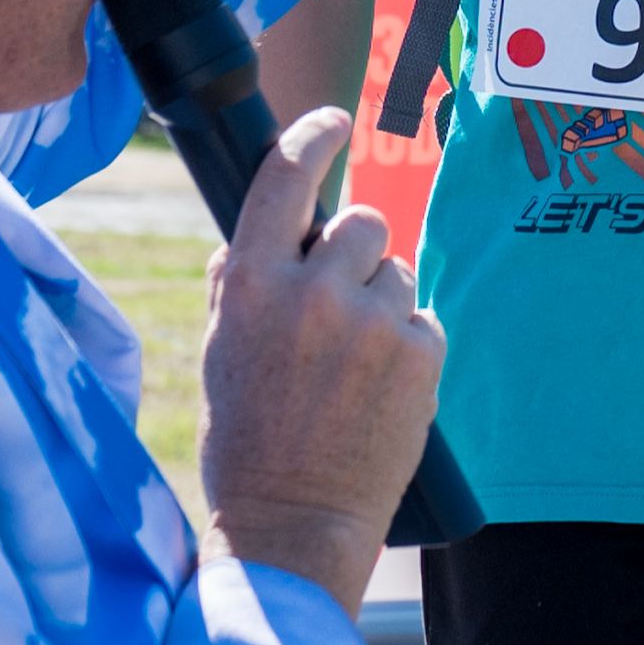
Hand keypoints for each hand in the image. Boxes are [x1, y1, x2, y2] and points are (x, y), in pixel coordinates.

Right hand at [197, 106, 443, 613]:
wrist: (294, 523)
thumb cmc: (247, 440)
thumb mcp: (222, 352)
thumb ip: (240, 284)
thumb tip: (263, 231)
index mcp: (252, 285)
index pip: (285, 178)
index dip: (313, 137)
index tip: (333, 121)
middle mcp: (313, 293)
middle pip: (359, 222)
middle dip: (353, 255)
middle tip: (336, 312)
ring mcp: (372, 322)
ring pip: (395, 270)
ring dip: (381, 302)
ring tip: (353, 366)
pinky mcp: (421, 353)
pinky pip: (421, 318)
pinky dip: (407, 345)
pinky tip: (380, 390)